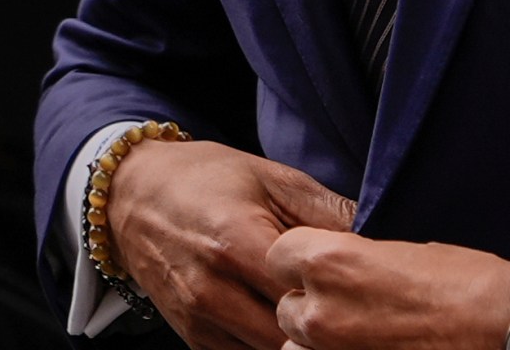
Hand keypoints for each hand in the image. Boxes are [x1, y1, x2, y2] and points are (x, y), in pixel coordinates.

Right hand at [106, 138, 356, 349]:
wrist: (132, 195)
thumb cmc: (206, 178)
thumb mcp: (270, 177)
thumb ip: (326, 212)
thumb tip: (377, 239)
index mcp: (236, 241)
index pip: (304, 295)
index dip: (341, 298)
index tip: (364, 290)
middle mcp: (212, 289)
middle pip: (289, 338)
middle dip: (326, 330)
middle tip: (352, 313)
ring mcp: (199, 319)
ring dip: (300, 345)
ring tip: (326, 323)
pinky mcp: (192, 338)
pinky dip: (270, 349)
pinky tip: (291, 331)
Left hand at [269, 228, 509, 349]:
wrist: (501, 328)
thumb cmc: (464, 282)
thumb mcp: (400, 251)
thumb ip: (354, 261)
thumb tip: (333, 270)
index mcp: (330, 261)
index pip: (278, 256)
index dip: (301, 262)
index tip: (322, 268)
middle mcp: (321, 309)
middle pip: (286, 308)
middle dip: (311, 307)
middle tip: (352, 307)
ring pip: (297, 347)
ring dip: (319, 342)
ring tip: (362, 335)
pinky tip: (373, 348)